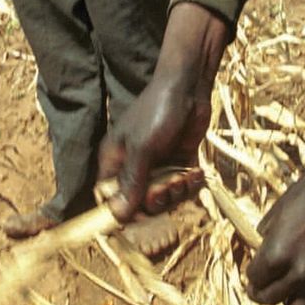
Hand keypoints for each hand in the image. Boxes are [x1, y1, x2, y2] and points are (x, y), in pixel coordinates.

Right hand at [99, 2, 230, 219]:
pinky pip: (180, 188)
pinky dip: (189, 185)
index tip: (140, 214)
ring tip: (184, 177)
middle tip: (167, 186)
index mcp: (113, 160)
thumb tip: (118, 216)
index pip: (108, 198)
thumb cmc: (158, 112)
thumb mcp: (142, 149)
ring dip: (175, 193)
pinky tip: (196, 173)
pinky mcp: (177, 164)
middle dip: (155, 201)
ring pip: (162, 199)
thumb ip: (132, 182)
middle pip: (138, 204)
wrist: (188, 88)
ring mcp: (156, 166)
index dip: (121, 210)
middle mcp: (132, 166)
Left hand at [247, 136, 304, 304]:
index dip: (251, 276)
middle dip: (259, 296)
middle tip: (255, 292)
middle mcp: (296, 271)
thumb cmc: (299, 199)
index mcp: (276, 254)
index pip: (255, 278)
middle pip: (271, 296)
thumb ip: (265, 242)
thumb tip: (260, 257)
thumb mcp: (272, 219)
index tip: (251, 271)